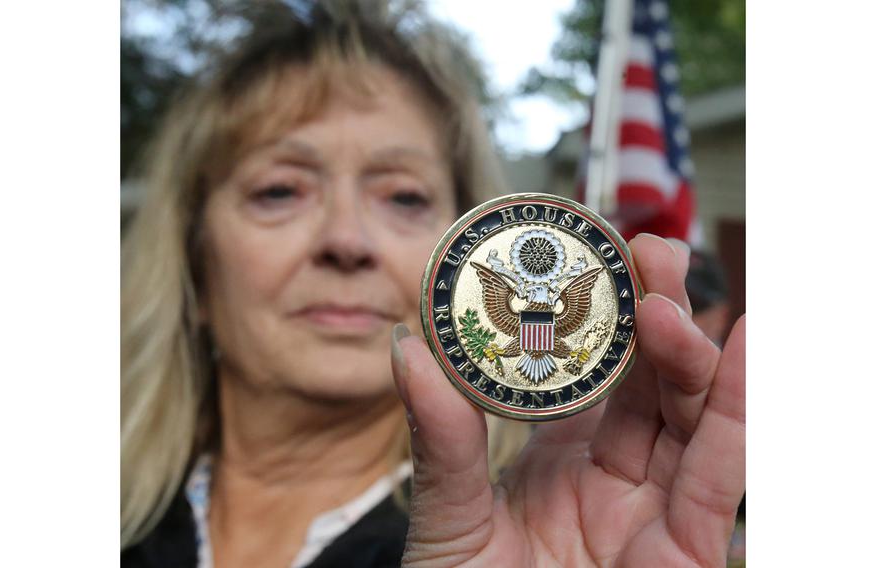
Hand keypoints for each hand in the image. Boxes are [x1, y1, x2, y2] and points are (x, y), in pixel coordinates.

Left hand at [391, 233, 744, 566]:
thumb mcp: (447, 525)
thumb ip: (439, 443)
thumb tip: (405, 345)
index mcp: (557, 463)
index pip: (590, 376)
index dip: (598, 317)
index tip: (590, 257)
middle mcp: (615, 481)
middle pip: (651, 384)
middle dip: (654, 314)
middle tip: (647, 251)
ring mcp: (654, 516)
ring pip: (695, 421)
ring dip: (695, 355)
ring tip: (680, 295)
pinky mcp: (685, 556)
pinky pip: (721, 484)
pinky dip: (742, 419)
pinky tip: (750, 352)